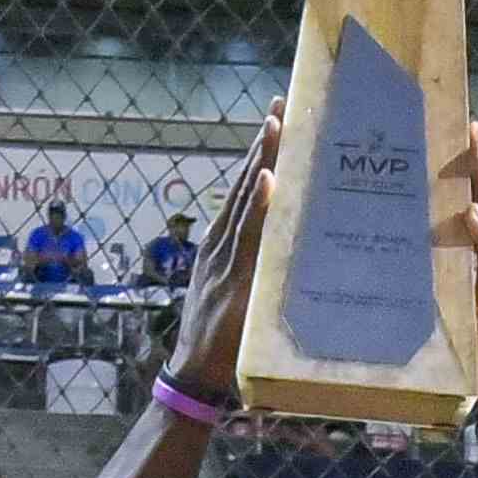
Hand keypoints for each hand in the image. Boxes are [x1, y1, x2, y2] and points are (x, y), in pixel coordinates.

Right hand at [161, 107, 278, 401]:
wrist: (195, 373)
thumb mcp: (238, 293)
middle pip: (245, 184)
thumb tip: (280, 248)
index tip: (275, 119)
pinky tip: (269, 177)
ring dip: (262, 160)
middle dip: (264, 144)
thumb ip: (253, 268)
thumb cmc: (221, 338)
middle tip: (282, 105)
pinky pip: (250, 234)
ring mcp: (225, 257)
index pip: (244, 189)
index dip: (259, 153)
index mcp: (221, 244)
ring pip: (247, 201)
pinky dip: (258, 204)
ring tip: (277, 125)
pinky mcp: (233, 276)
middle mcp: (220, 243)